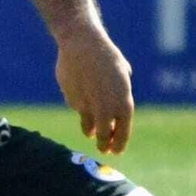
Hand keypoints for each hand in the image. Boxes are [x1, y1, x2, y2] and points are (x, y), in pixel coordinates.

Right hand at [55, 29, 134, 153]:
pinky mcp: (72, 101)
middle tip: (103, 148)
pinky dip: (81, 108)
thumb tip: (117, 109)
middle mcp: (106, 109)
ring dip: (91, 132)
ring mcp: (88, 107)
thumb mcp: (122, 75)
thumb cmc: (107, 57)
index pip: (123, 132)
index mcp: (123, 103)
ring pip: (89, 127)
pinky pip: (78, 109)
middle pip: (105, 136)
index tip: (116, 151)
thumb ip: (120, 95)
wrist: (82, 45)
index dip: (119, 144)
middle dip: (104, 145)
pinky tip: (81, 94)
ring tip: (92, 133)